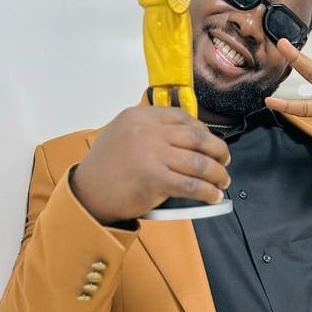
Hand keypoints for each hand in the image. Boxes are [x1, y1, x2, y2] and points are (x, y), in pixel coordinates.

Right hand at [70, 105, 231, 221]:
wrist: (87, 193)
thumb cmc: (105, 167)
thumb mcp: (122, 134)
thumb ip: (149, 130)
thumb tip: (185, 137)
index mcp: (139, 115)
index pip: (182, 117)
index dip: (203, 130)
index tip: (211, 143)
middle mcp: (147, 130)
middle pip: (197, 137)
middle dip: (218, 150)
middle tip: (225, 161)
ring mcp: (152, 154)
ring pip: (199, 162)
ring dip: (217, 173)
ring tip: (223, 181)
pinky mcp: (155, 179)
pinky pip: (192, 185)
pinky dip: (208, 191)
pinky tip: (214, 196)